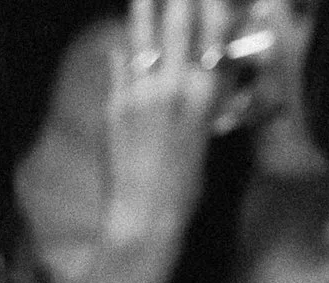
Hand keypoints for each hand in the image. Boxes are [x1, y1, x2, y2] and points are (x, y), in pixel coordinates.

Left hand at [102, 0, 230, 249]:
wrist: (147, 215)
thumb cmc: (184, 180)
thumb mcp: (205, 129)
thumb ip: (202, 94)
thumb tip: (204, 65)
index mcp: (206, 90)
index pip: (212, 28)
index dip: (209, 1)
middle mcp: (176, 85)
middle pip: (178, 23)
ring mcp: (142, 94)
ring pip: (142, 38)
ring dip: (143, 8)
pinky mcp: (116, 107)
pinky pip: (119, 68)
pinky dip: (122, 52)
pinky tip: (121, 41)